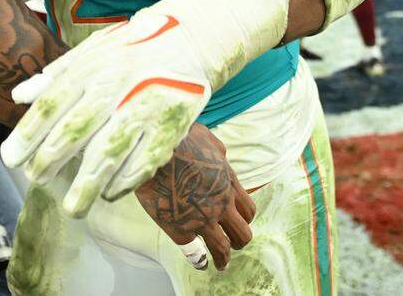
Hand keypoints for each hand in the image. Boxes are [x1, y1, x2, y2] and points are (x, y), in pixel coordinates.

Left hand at [0, 11, 210, 217]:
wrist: (189, 42)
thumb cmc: (131, 49)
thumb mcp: (91, 50)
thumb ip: (56, 75)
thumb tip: (18, 96)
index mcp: (92, 67)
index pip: (52, 103)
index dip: (28, 133)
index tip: (10, 158)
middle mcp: (117, 86)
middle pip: (77, 128)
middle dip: (50, 159)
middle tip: (34, 179)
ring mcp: (145, 108)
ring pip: (111, 151)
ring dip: (88, 184)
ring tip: (71, 207)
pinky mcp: (171, 127)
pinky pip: (143, 162)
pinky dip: (124, 182)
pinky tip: (107, 193)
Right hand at [135, 123, 254, 271]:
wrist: (155, 150)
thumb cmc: (177, 137)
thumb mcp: (206, 137)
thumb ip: (217, 150)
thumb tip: (221, 154)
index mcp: (228, 182)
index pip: (248, 209)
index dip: (243, 218)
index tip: (236, 222)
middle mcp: (222, 204)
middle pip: (242, 233)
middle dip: (239, 240)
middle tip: (233, 245)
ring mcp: (203, 219)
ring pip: (223, 248)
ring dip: (223, 259)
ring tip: (220, 265)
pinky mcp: (181, 229)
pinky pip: (195, 253)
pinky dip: (200, 261)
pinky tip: (200, 264)